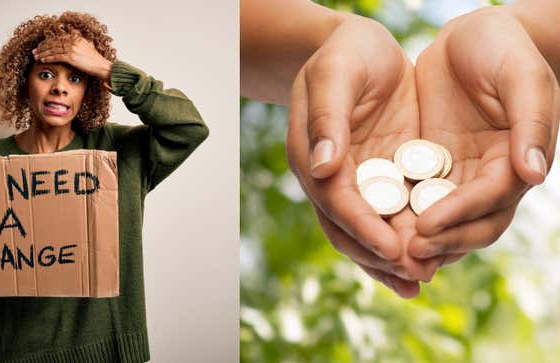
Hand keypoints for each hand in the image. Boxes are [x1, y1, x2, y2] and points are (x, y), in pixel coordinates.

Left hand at [32, 32, 111, 80]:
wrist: (102, 67)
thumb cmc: (96, 60)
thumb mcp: (88, 46)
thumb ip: (80, 41)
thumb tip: (74, 35)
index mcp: (76, 37)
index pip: (58, 38)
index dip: (48, 41)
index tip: (41, 45)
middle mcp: (73, 41)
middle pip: (53, 42)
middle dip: (43, 47)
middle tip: (35, 51)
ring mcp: (72, 48)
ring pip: (53, 49)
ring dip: (43, 53)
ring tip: (36, 56)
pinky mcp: (71, 57)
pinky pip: (56, 56)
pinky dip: (48, 58)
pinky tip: (42, 60)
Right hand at [287, 14, 440, 297]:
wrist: (361, 47)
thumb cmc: (344, 54)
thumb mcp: (335, 75)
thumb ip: (327, 119)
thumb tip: (322, 169)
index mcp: (311, 156)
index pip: (336, 201)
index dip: (363, 228)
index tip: (394, 249)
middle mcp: (331, 177)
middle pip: (348, 228)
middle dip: (379, 255)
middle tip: (414, 276)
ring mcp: (356, 179)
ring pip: (368, 230)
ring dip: (391, 258)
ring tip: (420, 280)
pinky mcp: (383, 175)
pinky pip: (392, 213)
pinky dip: (406, 237)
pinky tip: (429, 257)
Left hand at [410, 8, 559, 258]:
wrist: (466, 36)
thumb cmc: (500, 46)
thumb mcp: (520, 75)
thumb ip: (531, 120)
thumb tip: (533, 175)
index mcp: (516, 160)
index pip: (492, 199)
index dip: (461, 215)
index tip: (428, 226)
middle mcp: (488, 175)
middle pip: (469, 223)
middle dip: (439, 242)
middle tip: (403, 253)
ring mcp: (457, 174)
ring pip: (440, 219)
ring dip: (416, 239)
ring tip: (385, 251)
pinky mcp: (429, 167)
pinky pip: (412, 196)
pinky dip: (397, 215)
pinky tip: (371, 224)